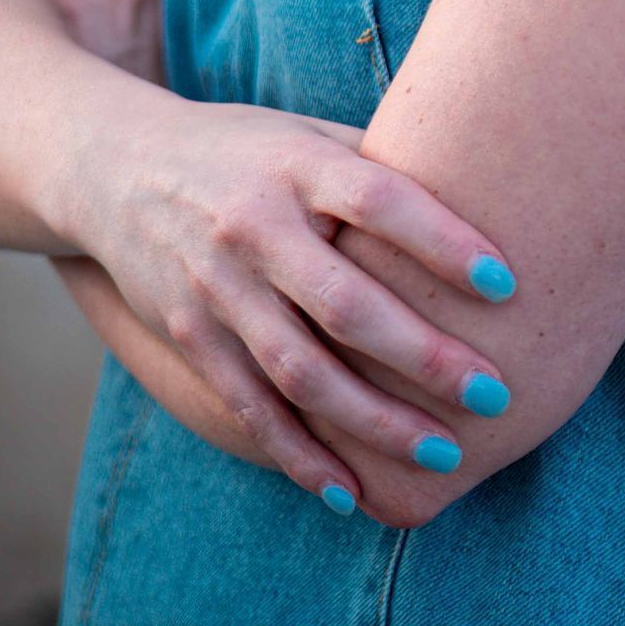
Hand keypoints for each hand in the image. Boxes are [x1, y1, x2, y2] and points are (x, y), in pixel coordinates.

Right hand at [59, 91, 519, 503]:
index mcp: (296, 166)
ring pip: (301, 371)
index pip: (378, 202)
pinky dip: (300, 455)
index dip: (443, 241)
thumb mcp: (307, 134)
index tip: (508, 283)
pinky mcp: (191, 336)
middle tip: (495, 394)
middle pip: (345, 303)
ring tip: (444, 455)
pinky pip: (250, 406)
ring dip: (374, 422)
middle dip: (425, 356)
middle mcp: (254, 227)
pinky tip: (351, 491)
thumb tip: (485, 193)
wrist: (116, 166)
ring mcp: (217, 287)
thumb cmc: (247, 151)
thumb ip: (377, 168)